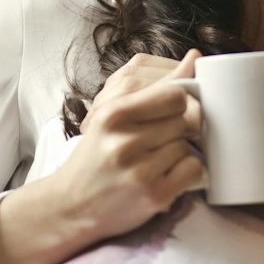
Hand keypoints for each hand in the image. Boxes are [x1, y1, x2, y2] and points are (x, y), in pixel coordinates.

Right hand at [0, 51, 204, 263]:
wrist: (68, 205)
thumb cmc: (96, 156)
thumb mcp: (113, 116)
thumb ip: (154, 88)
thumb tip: (196, 57)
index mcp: (113, 113)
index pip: (174, 94)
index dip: (179, 103)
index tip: (171, 113)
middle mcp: (124, 141)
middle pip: (184, 120)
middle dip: (178, 130)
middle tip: (157, 143)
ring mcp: (139, 171)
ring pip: (188, 146)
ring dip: (179, 153)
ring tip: (155, 162)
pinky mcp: (153, 196)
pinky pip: (193, 170)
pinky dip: (187, 174)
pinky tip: (166, 176)